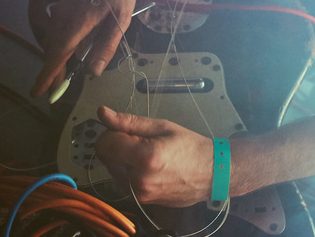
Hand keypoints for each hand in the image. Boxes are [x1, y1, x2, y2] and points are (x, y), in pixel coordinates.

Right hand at [30, 0, 138, 97]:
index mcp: (76, 23)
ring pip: (52, 42)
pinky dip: (58, 47)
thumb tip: (92, 72)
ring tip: (60, 79)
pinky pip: (56, 32)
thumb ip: (105, 48)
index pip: (57, 54)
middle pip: (52, 51)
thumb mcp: (120, 23)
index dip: (47, 75)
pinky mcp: (62, 8)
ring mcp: (60, 11)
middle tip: (52, 94)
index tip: (37, 92)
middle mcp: (62, 18)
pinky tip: (67, 55)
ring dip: (54, 60)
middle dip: (51, 73)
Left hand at [95, 106, 214, 206]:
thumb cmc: (190, 146)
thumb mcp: (161, 126)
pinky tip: (148, 167)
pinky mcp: (140, 201)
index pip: (105, 142)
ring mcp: (139, 194)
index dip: (112, 131)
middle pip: (105, 156)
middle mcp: (138, 180)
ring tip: (147, 155)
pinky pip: (121, 181)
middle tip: (140, 141)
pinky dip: (128, 171)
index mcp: (145, 157)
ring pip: (112, 169)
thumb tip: (102, 113)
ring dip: (122, 159)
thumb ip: (129, 122)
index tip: (127, 129)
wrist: (211, 174)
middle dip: (117, 145)